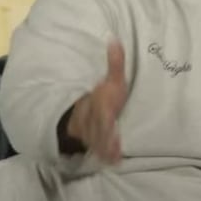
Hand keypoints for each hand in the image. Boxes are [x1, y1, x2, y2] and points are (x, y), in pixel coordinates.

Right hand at [66, 41, 127, 163]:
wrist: (85, 108)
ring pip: (96, 141)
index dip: (104, 116)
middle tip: (114, 146)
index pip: (101, 110)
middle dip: (104, 137)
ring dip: (104, 148)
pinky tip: (113, 161)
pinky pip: (99, 149)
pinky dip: (105, 155)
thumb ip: (116, 62)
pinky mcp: (96, 142)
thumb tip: (114, 39)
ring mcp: (92, 132)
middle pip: (97, 129)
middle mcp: (93, 119)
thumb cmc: (106, 93)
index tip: (110, 121)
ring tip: (114, 156)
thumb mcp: (113, 78)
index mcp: (100, 103)